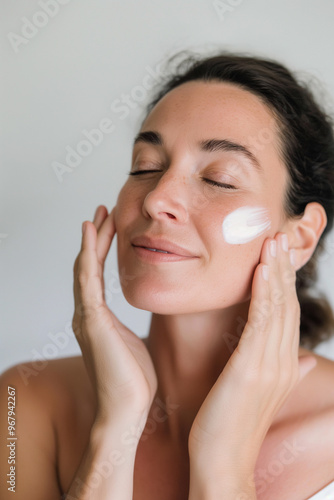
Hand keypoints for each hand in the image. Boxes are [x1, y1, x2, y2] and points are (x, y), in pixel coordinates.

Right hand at [72, 205, 157, 426]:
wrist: (127, 410)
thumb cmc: (134, 381)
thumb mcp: (135, 343)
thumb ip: (131, 327)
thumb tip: (142, 319)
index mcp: (96, 319)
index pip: (97, 276)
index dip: (102, 250)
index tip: (111, 227)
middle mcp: (86, 314)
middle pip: (88, 266)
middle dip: (97, 238)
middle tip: (104, 212)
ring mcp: (86, 316)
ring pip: (85, 267)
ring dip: (93, 239)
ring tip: (100, 214)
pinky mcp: (92, 320)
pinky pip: (88, 278)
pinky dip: (88, 253)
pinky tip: (92, 232)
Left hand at [188, 232, 316, 474]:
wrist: (222, 464)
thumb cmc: (231, 426)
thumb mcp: (261, 393)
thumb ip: (284, 370)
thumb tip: (306, 357)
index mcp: (283, 364)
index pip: (287, 313)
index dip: (284, 281)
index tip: (277, 254)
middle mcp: (282, 361)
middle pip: (287, 304)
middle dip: (283, 269)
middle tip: (279, 235)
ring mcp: (270, 365)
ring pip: (278, 307)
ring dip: (276, 272)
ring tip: (272, 241)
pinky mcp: (252, 369)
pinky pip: (262, 322)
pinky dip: (264, 293)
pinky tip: (261, 270)